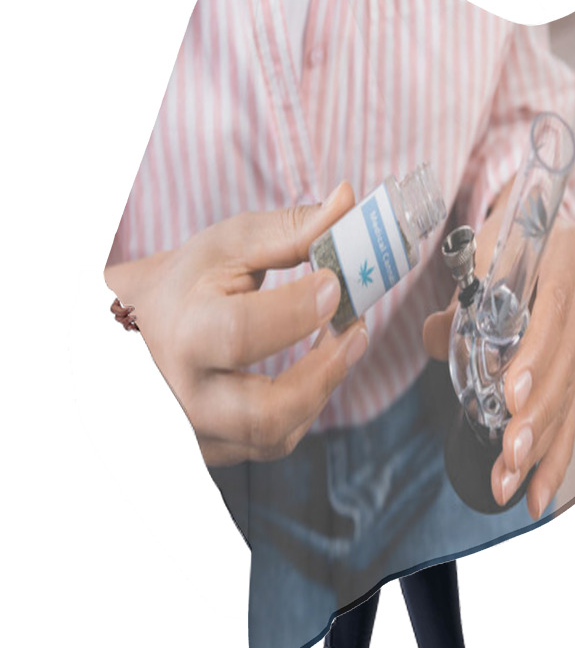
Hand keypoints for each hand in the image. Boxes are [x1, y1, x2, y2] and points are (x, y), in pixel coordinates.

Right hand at [104, 182, 369, 466]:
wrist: (143, 326)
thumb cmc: (188, 281)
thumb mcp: (229, 247)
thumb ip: (292, 229)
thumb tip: (348, 200)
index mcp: (183, 333)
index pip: (241, 333)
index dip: (297, 310)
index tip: (336, 281)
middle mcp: (187, 394)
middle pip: (266, 412)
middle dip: (326, 371)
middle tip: (358, 329)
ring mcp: (200, 430)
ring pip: (277, 435)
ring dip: (324, 387)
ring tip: (347, 340)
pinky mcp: (217, 447)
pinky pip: (274, 441)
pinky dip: (307, 403)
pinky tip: (320, 365)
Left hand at [424, 214, 574, 520]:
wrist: (528, 240)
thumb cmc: (499, 247)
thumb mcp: (472, 257)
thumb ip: (455, 299)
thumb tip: (435, 336)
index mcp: (561, 259)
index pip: (555, 307)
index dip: (538, 354)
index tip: (513, 393)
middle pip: (565, 364)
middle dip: (536, 416)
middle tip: (509, 454)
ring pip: (566, 397)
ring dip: (539, 445)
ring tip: (509, 481)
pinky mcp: (571, 372)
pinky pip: (569, 417)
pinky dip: (554, 459)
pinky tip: (538, 496)